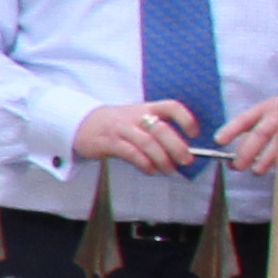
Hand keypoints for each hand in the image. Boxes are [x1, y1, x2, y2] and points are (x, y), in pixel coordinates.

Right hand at [73, 100, 204, 175]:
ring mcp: (122, 129)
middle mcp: (135, 117)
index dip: (186, 119)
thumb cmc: (118, 125)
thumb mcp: (138, 118)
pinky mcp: (110, 142)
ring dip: (162, 159)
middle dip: (176, 146)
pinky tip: (150, 170)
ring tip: (169, 170)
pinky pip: (131, 154)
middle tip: (186, 160)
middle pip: (161, 129)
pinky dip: (144, 164)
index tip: (194, 133)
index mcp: (146, 108)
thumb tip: (182, 151)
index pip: (171, 107)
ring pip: (147, 143)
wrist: (83, 124)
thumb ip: (158, 131)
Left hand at [221, 95, 277, 175]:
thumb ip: (251, 126)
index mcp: (268, 107)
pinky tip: (276, 168)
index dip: (231, 129)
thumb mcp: (269, 111)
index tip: (219, 140)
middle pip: (261, 134)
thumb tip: (229, 145)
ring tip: (256, 170)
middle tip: (237, 165)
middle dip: (247, 152)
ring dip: (265, 161)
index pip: (245, 119)